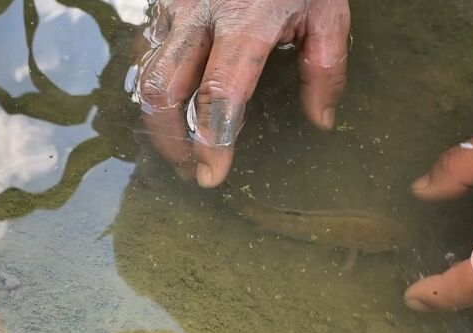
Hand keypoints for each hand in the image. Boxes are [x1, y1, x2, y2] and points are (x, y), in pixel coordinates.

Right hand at [132, 0, 349, 186]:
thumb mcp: (327, 11)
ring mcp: (175, 5)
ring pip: (144, 72)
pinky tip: (172, 102)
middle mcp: (200, 14)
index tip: (211, 176)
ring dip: (157, 119)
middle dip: (170, 140)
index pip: (220, 94)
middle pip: (162, 91)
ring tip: (180, 145)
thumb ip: (325, 69)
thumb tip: (321, 120)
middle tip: (190, 169)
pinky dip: (153, 84)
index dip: (212, 141)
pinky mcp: (164, 0)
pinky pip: (146, 49)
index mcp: (247, 20)